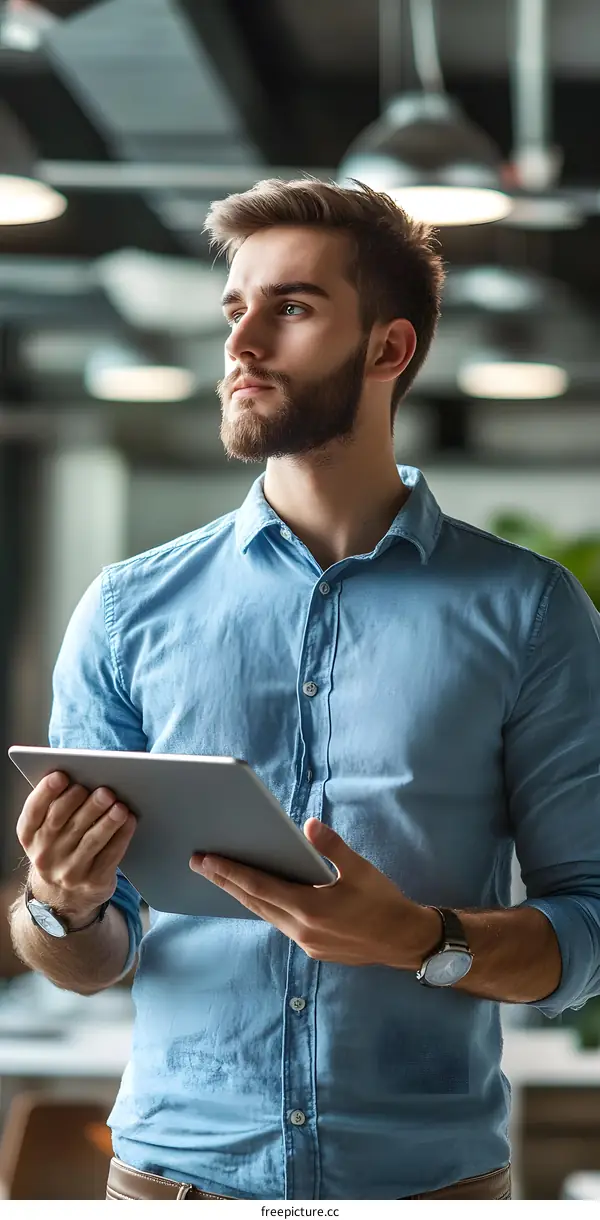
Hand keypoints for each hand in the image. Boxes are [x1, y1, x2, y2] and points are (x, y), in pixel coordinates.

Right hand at [16, 771, 136, 924]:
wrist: (63, 898)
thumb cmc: (60, 850)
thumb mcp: (46, 834)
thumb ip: (56, 808)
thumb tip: (82, 777)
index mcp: (30, 836)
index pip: (34, 812)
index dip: (45, 792)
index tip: (61, 775)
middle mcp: (45, 855)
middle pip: (65, 823)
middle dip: (85, 804)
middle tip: (104, 789)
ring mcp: (68, 871)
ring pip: (90, 840)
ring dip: (107, 820)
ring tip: (120, 804)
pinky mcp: (92, 881)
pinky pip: (110, 855)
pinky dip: (121, 835)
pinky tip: (129, 820)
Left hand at [190, 818, 438, 968]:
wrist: (405, 942)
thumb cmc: (384, 902)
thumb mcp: (361, 870)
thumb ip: (332, 848)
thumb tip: (309, 825)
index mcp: (311, 908)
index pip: (260, 886)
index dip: (230, 871)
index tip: (206, 859)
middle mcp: (302, 929)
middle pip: (253, 902)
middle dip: (224, 881)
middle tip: (198, 862)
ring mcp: (305, 943)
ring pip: (264, 914)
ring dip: (241, 894)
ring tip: (219, 876)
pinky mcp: (312, 949)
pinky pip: (279, 923)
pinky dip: (263, 906)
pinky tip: (257, 894)